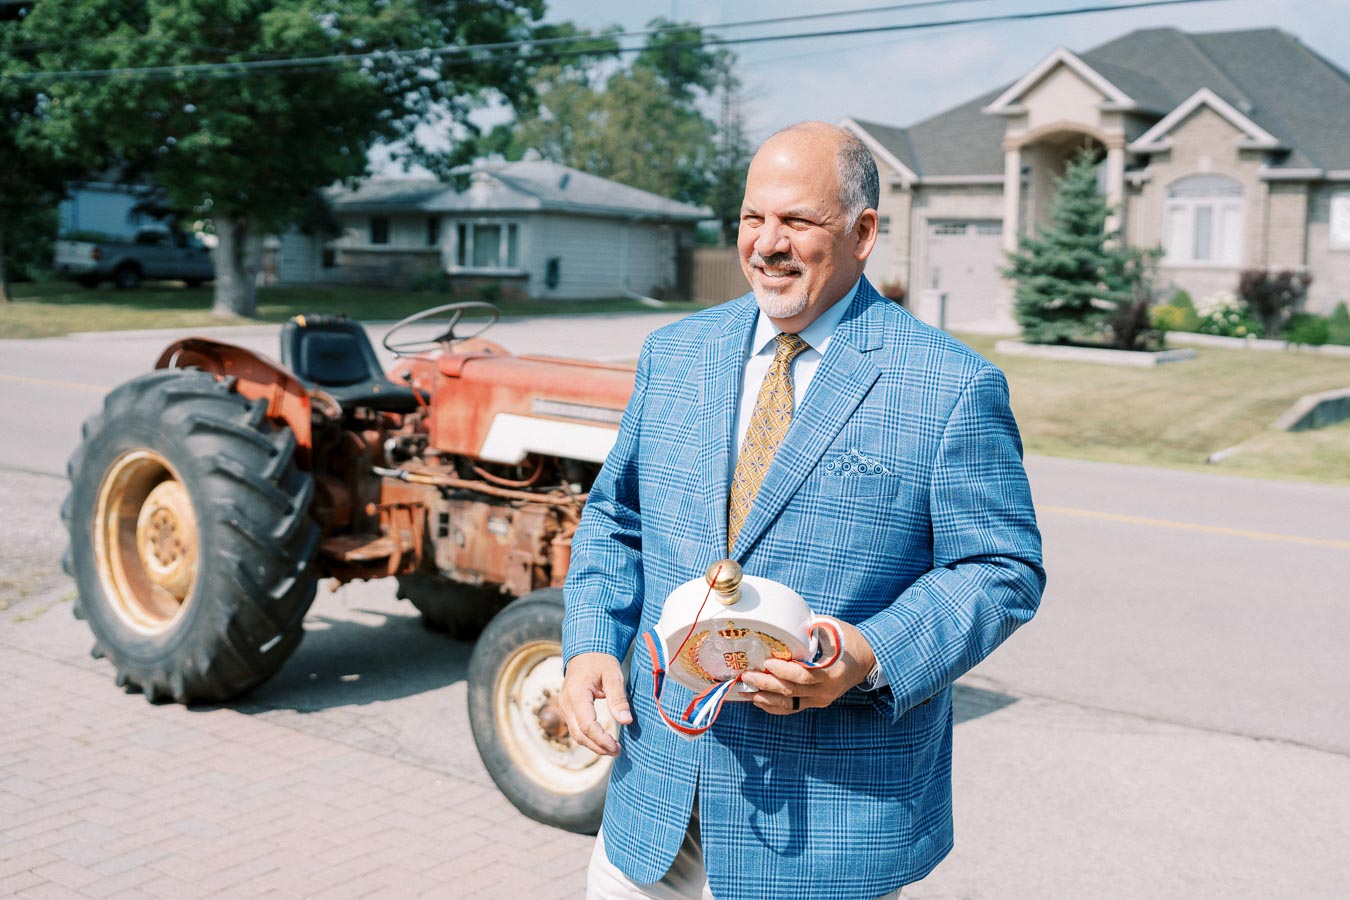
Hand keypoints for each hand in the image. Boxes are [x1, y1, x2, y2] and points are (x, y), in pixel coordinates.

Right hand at [559, 652, 632, 756]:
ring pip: (576, 734)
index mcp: (576, 694)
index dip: (601, 739)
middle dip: (598, 747)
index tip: (616, 747)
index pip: (586, 725)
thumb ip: (618, 698)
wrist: (585, 651)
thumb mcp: (613, 675)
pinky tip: (603, 740)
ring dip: (593, 745)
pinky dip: (588, 738)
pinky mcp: (568, 709)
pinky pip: (576, 728)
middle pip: (579, 734)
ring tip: (613, 749)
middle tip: (617, 752)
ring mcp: (565, 707)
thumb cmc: (600, 661)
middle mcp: (566, 703)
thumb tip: (626, 721)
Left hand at [740, 618, 875, 714]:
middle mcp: (826, 691)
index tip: (767, 662)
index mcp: (832, 673)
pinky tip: (758, 699)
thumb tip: (783, 621)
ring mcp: (820, 699)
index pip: (805, 676)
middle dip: (766, 684)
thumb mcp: (834, 629)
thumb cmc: (849, 641)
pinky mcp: (815, 702)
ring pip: (789, 703)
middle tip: (746, 676)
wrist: (868, 661)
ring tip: (745, 691)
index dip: (784, 672)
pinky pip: (792, 707)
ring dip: (765, 698)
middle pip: (792, 692)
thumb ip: (810, 628)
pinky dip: (774, 705)